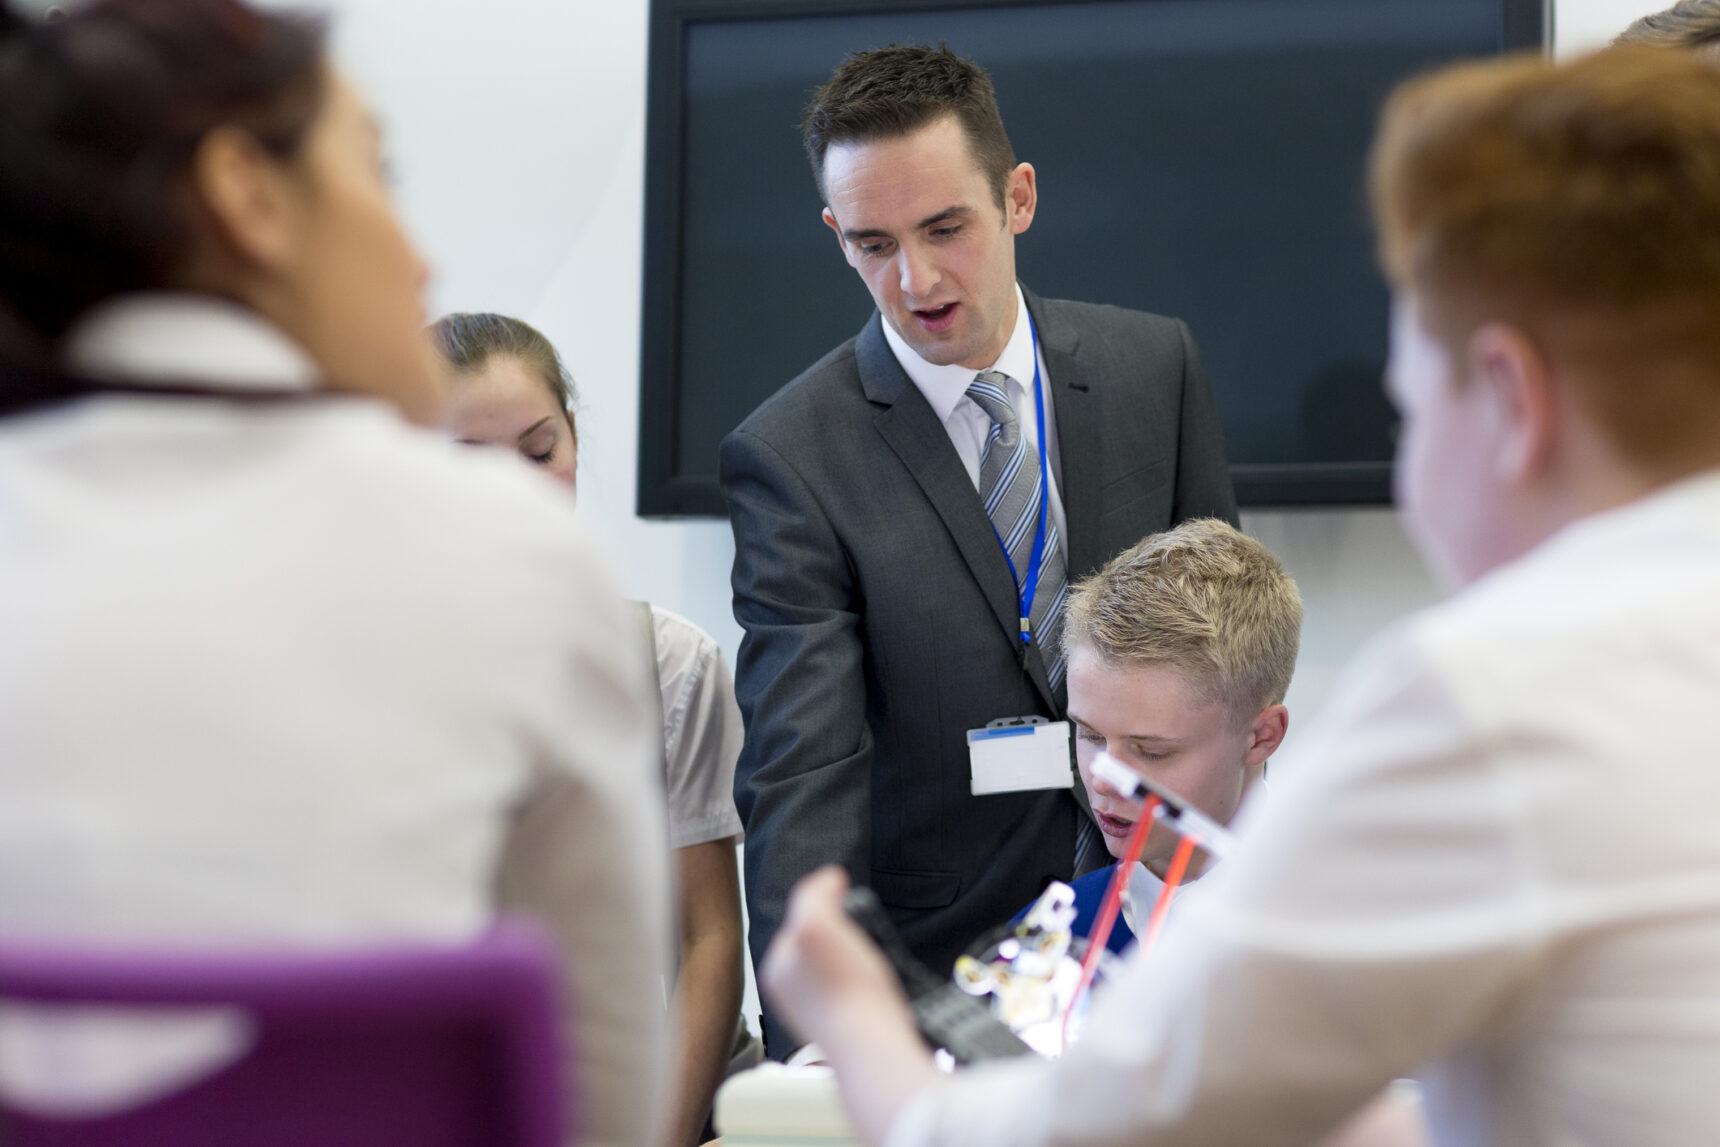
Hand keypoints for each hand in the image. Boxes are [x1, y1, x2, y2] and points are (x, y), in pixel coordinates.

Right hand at [762, 867, 937, 1146]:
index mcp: (780, 983)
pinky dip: (827, 883)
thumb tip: (837, 963)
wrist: (861, 1040)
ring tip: (841, 896)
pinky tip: (838, 878)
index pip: (792, 948)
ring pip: (807, 908)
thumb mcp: (834, 1005)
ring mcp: (793, 943)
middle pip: (798, 927)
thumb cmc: (858, 1030)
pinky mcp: (810, 927)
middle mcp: (778, 961)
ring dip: (824, 900)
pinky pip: (814, 893)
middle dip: (819, 918)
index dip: (813, 939)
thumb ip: (826, 984)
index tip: (836, 937)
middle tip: (847, 927)